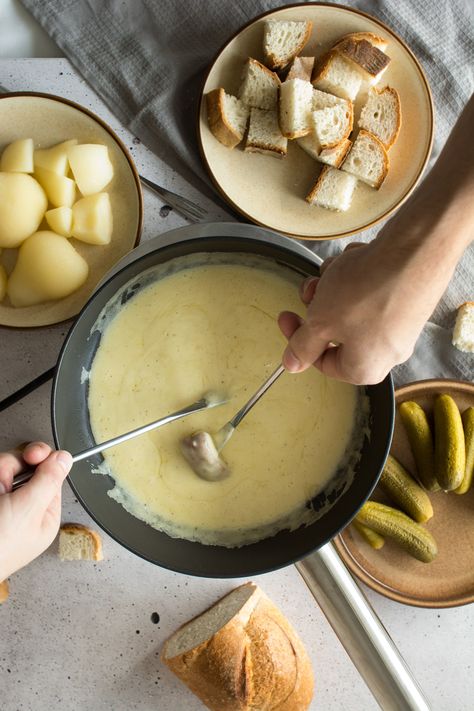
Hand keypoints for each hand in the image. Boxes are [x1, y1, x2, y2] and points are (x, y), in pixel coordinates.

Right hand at [0, 442, 71, 579]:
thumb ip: (49, 480)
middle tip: (3, 484)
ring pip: (3, 469)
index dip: (42, 459)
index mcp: (44, 514)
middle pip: (23, 467)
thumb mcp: (29, 509)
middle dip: (9, 468)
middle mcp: (22, 507)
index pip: (50, 473)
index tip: (31, 456)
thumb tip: (65, 458)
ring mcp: (2, 503)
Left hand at [278, 234, 456, 384]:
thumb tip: (291, 365)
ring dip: (336, 284)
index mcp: (365, 368)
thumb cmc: (367, 292)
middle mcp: (386, 352)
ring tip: (338, 269)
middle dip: (320, 305)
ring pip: (351, 306)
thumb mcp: (321, 322)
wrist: (416, 250)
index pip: (322, 362)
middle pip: (336, 331)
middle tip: (313, 287)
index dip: (298, 339)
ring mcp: (400, 324)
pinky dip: (358, 274)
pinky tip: (359, 260)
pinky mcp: (407, 298)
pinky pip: (371, 291)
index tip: (286, 315)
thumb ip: (303, 345)